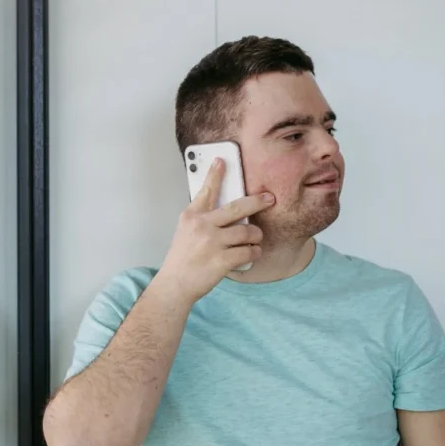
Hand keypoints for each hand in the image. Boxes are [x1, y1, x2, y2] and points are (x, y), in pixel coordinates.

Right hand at [155, 158, 273, 303]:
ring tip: (254, 239)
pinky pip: (249, 251)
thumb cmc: (181, 259)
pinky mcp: (222, 260)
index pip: (206, 191)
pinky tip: (252, 253)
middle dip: (258, 201)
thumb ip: (202, 219)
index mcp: (191, 217)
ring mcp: (212, 243)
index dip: (215, 174)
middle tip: (269, 198)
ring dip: (256, 236)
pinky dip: (254, 253)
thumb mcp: (185, 232)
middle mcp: (202, 226)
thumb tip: (227, 211)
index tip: (222, 161)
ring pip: (248, 232)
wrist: (175, 284)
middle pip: (238, 207)